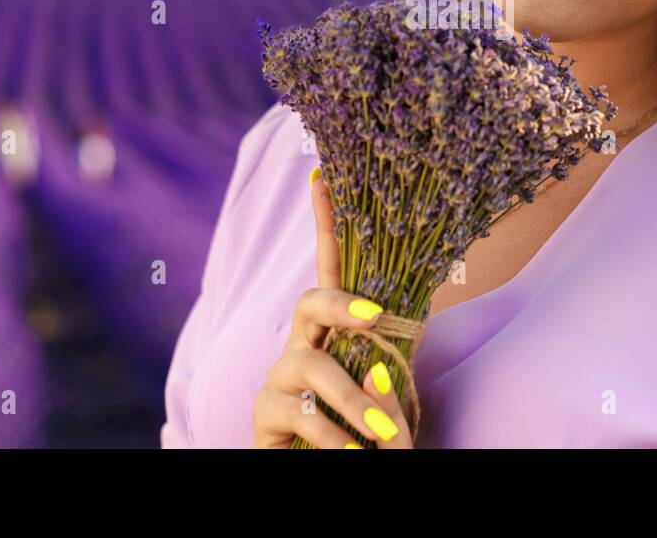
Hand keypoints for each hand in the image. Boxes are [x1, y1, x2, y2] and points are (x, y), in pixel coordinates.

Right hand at [251, 165, 414, 447]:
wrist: (334, 478)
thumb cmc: (366, 444)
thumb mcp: (391, 419)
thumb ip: (390, 397)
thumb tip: (379, 371)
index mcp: (337, 336)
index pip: (331, 273)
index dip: (326, 226)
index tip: (323, 177)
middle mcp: (303, 348)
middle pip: (309, 302)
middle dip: (341, 304)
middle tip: (375, 317)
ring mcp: (280, 380)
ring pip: (311, 366)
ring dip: (351, 400)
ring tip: (381, 436)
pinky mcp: (264, 415)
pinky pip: (298, 414)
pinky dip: (333, 436)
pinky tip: (353, 454)